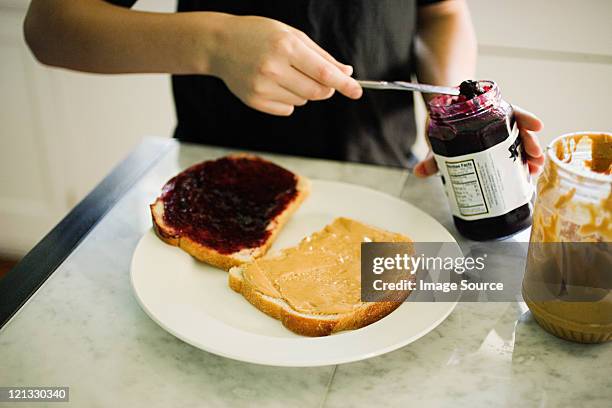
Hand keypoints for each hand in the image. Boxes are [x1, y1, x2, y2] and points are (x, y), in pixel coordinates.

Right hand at [210, 15, 361, 115]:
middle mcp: (274, 68)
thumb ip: (320, 55)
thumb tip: (345, 73)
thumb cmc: (259, 34)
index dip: (344, 84)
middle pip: (317, 92)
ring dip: (304, 92)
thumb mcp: (291, 35)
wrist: (219, 44)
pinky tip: (273, 83)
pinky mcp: (254, 101)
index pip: (324, 72)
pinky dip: (288, 100)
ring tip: (286, 74)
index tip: (358, 91)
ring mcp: (262, 86)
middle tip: (323, 80)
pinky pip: (287, 109)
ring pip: (302, 101)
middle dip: (326, 89)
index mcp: (286, 46)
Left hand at [414, 106, 544, 176]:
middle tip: (535, 156)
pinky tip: (529, 173)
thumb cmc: (443, 123)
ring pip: (518, 142)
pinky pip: (511, 153)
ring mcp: (498, 135)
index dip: (524, 118)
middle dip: (529, 142)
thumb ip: (432, 156)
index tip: (537, 126)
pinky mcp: (496, 147)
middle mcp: (495, 121)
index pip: (509, 111)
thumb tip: (420, 172)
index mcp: (485, 112)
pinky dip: (521, 162)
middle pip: (518, 128)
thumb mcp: (438, 138)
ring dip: (529, 154)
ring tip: (535, 167)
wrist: (441, 120)